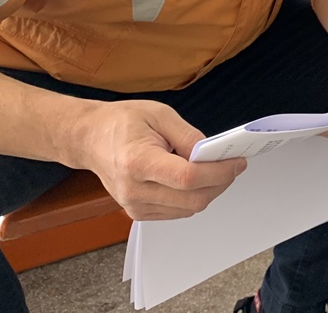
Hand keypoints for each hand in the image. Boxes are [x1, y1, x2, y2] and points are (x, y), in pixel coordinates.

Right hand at [74, 100, 245, 220]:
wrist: (89, 139)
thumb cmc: (121, 123)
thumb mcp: (160, 115)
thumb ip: (190, 136)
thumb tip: (214, 154)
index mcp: (137, 162)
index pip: (188, 177)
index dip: (219, 172)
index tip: (238, 162)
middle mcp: (134, 190)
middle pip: (193, 199)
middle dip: (221, 183)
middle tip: (233, 165)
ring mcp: (134, 205)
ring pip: (188, 209)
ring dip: (210, 191)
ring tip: (216, 169)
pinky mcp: (138, 213)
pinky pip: (177, 211)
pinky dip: (194, 197)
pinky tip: (196, 179)